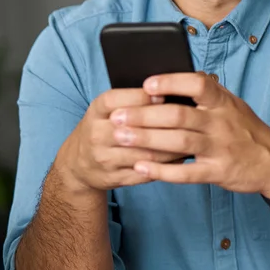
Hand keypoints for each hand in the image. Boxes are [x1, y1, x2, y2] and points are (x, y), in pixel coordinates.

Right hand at [55, 88, 184, 194]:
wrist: (77, 162)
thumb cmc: (103, 126)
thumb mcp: (108, 108)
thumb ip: (133, 99)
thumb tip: (169, 92)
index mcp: (96, 110)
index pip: (117, 100)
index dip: (141, 98)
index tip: (164, 94)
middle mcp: (97, 134)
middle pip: (134, 129)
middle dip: (164, 125)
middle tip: (189, 120)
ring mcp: (104, 159)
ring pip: (146, 154)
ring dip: (172, 148)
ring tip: (192, 139)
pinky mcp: (114, 178)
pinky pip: (147, 173)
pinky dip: (167, 166)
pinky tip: (182, 157)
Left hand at [107, 72, 269, 198]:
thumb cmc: (246, 130)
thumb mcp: (233, 104)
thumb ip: (207, 94)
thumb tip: (172, 79)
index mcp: (224, 102)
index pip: (198, 84)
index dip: (171, 82)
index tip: (146, 84)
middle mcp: (222, 123)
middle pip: (179, 115)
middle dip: (145, 115)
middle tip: (117, 115)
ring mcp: (220, 148)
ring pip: (179, 143)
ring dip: (147, 140)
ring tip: (121, 137)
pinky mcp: (218, 172)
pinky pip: (186, 173)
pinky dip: (161, 170)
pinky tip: (140, 167)